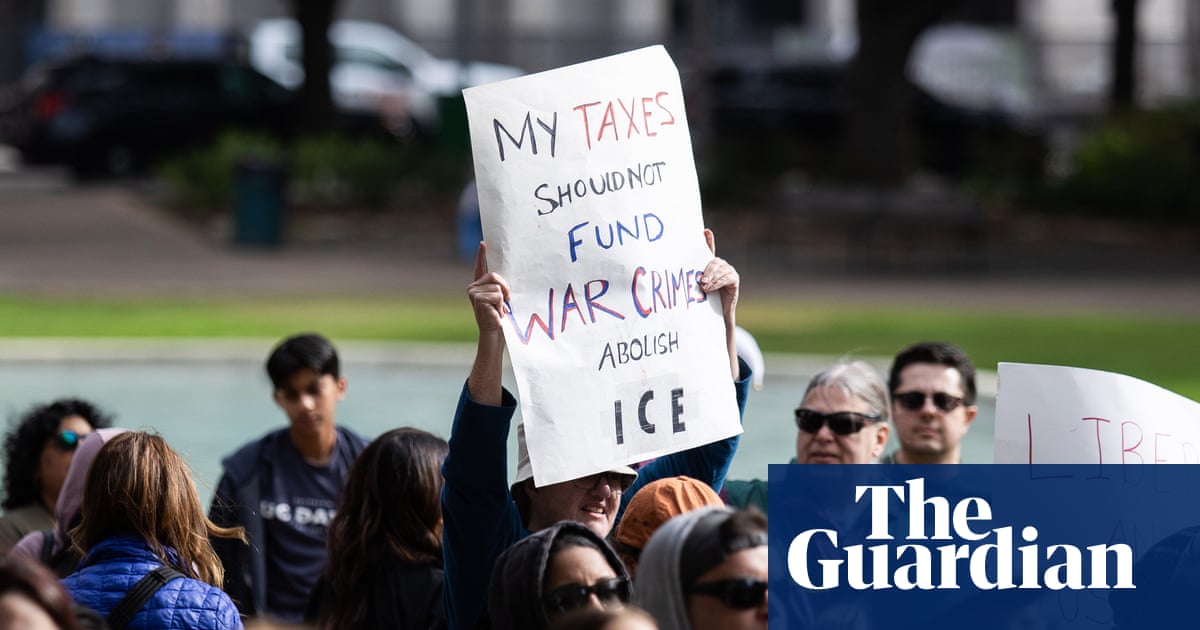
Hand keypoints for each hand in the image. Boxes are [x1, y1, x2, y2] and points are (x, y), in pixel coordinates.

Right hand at [467, 242, 509, 335]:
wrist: (493, 333)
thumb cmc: (498, 317)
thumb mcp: (500, 299)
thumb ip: (499, 288)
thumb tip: (504, 279)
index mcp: (479, 286)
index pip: (480, 267)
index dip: (481, 255)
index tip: (484, 243)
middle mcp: (473, 287)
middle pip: (495, 276)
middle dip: (504, 288)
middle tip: (504, 302)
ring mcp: (473, 292)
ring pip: (498, 287)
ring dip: (503, 300)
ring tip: (498, 310)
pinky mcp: (477, 298)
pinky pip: (497, 295)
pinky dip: (500, 305)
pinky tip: (495, 312)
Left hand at [699, 229, 738, 318]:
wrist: (718, 312)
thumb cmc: (706, 299)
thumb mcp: (699, 287)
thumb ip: (696, 279)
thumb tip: (685, 274)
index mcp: (711, 265)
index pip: (710, 249)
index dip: (709, 240)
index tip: (705, 231)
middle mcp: (721, 265)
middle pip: (714, 262)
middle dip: (707, 271)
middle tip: (701, 281)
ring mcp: (729, 271)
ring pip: (720, 270)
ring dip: (711, 278)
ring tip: (704, 287)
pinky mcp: (734, 279)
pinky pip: (727, 278)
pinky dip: (718, 283)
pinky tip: (712, 288)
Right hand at [700, 229, 740, 379]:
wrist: (716, 313)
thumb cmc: (716, 327)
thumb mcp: (721, 338)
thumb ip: (726, 354)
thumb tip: (735, 379)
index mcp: (732, 292)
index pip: (732, 278)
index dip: (721, 278)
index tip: (707, 286)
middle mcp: (726, 278)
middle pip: (722, 268)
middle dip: (713, 273)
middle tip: (702, 284)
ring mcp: (716, 270)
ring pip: (713, 261)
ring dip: (707, 266)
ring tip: (699, 278)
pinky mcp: (706, 265)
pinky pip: (706, 252)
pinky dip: (705, 243)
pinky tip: (704, 231)